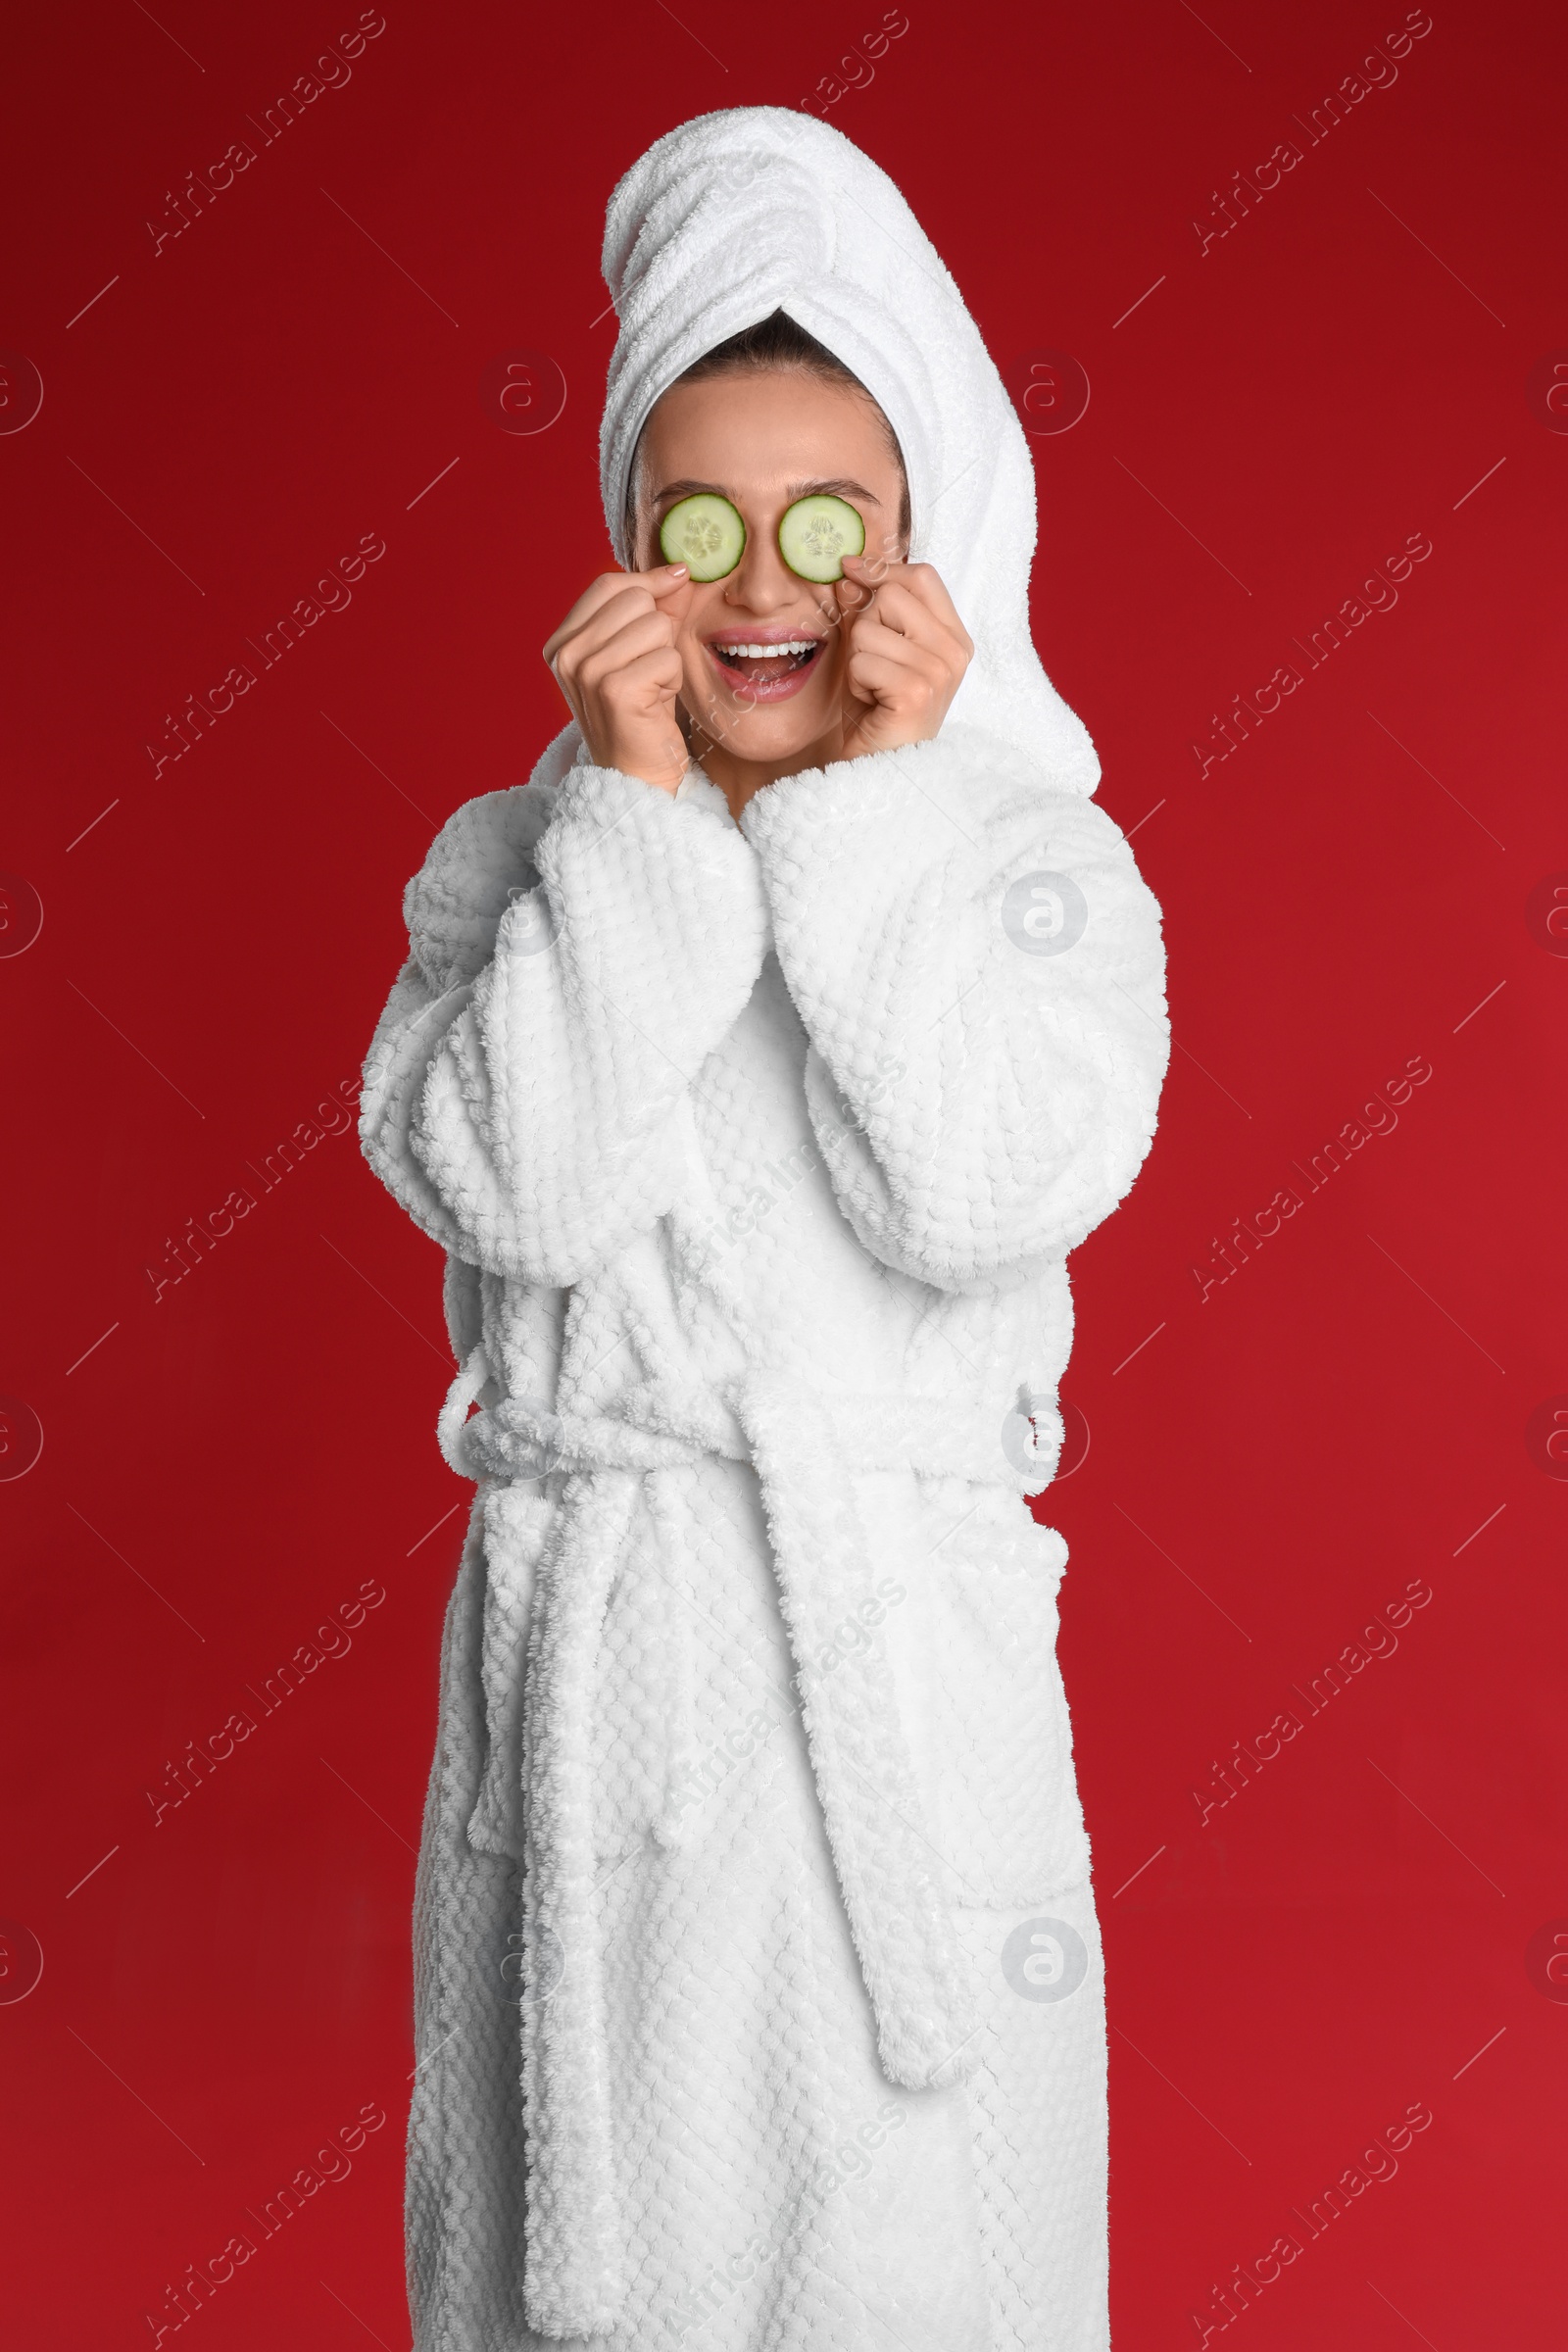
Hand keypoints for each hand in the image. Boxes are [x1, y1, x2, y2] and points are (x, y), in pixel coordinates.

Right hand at [542, 564, 693, 793]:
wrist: (635, 778)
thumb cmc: (640, 715)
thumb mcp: (639, 653)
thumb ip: (654, 609)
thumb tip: (678, 571)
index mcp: (562, 642)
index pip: (609, 584)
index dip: (648, 581)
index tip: (678, 580)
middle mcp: (566, 655)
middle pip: (635, 600)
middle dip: (658, 630)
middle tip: (648, 669)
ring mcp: (587, 672)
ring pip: (655, 627)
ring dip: (666, 657)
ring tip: (651, 688)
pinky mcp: (615, 690)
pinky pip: (667, 658)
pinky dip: (672, 681)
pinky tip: (656, 703)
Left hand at [829, 556, 972, 764]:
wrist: (878, 770)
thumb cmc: (877, 714)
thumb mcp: (872, 653)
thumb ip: (866, 612)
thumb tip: (849, 572)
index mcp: (954, 638)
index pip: (922, 577)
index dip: (881, 569)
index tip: (850, 569)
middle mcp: (954, 652)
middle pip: (892, 596)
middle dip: (865, 626)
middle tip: (873, 665)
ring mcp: (939, 672)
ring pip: (869, 629)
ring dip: (857, 660)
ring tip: (872, 689)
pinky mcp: (916, 691)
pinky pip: (862, 659)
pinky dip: (856, 681)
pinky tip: (871, 703)